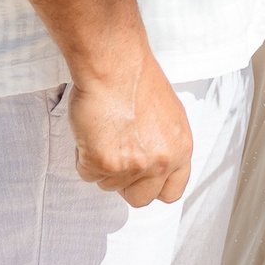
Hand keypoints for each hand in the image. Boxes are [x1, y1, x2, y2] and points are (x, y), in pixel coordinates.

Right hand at [68, 52, 193, 207]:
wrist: (115, 66)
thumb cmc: (137, 80)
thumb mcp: (168, 115)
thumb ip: (163, 144)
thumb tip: (150, 160)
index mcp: (180, 148)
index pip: (172, 192)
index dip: (153, 187)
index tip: (141, 179)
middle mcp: (161, 161)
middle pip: (140, 198)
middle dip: (124, 183)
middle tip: (116, 156)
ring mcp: (134, 165)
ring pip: (108, 184)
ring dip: (101, 164)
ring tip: (104, 131)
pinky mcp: (105, 163)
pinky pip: (87, 173)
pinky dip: (84, 156)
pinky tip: (92, 130)